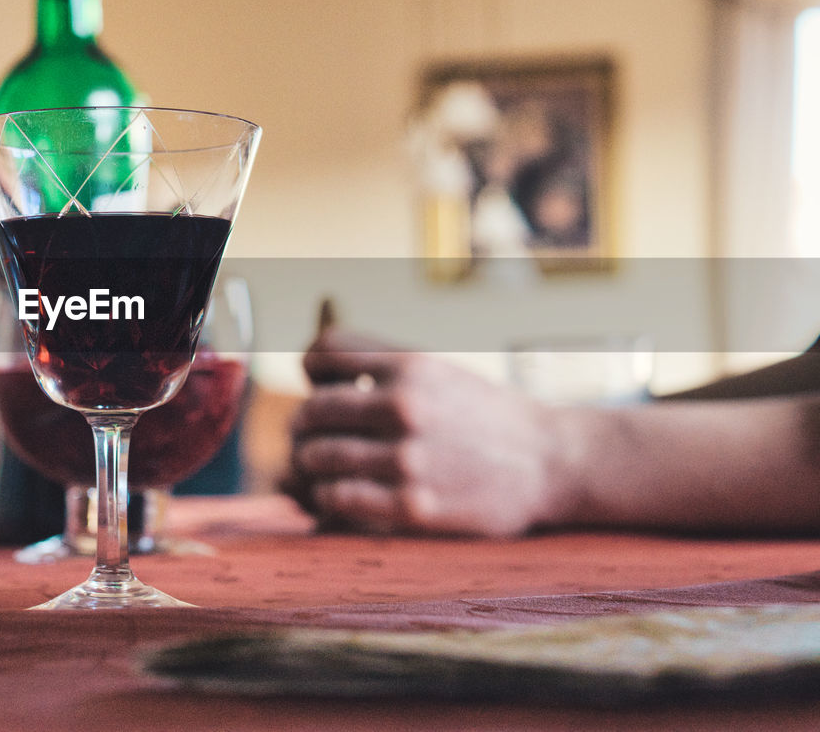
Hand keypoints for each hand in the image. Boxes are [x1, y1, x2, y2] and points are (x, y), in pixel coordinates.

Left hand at [287, 330, 576, 536]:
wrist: (554, 462)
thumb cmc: (486, 418)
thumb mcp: (439, 372)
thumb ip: (381, 370)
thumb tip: (312, 381)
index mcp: (410, 364)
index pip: (323, 353)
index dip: (311, 370)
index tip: (320, 385)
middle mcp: (405, 405)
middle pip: (311, 411)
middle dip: (304, 427)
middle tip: (313, 439)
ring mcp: (408, 457)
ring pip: (315, 457)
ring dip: (310, 465)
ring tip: (323, 470)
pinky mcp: (413, 506)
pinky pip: (337, 498)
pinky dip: (327, 497)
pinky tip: (340, 495)